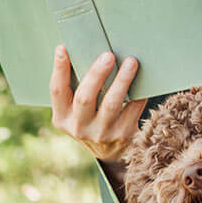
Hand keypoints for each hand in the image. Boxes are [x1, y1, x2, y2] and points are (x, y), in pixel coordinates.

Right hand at [49, 45, 146, 161]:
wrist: (112, 153)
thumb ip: (77, 89)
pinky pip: (133, 109)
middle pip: (85, 97)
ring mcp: (103, 134)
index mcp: (62, 118)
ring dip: (122, 80)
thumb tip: (88, 51)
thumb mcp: (77, 112)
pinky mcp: (124, 135)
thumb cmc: (92, 120)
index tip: (63, 48)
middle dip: (96, 74)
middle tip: (108, 55)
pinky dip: (139, 92)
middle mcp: (80, 128)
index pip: (57, 91)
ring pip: (112, 103)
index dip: (59, 69)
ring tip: (131, 62)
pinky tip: (144, 78)